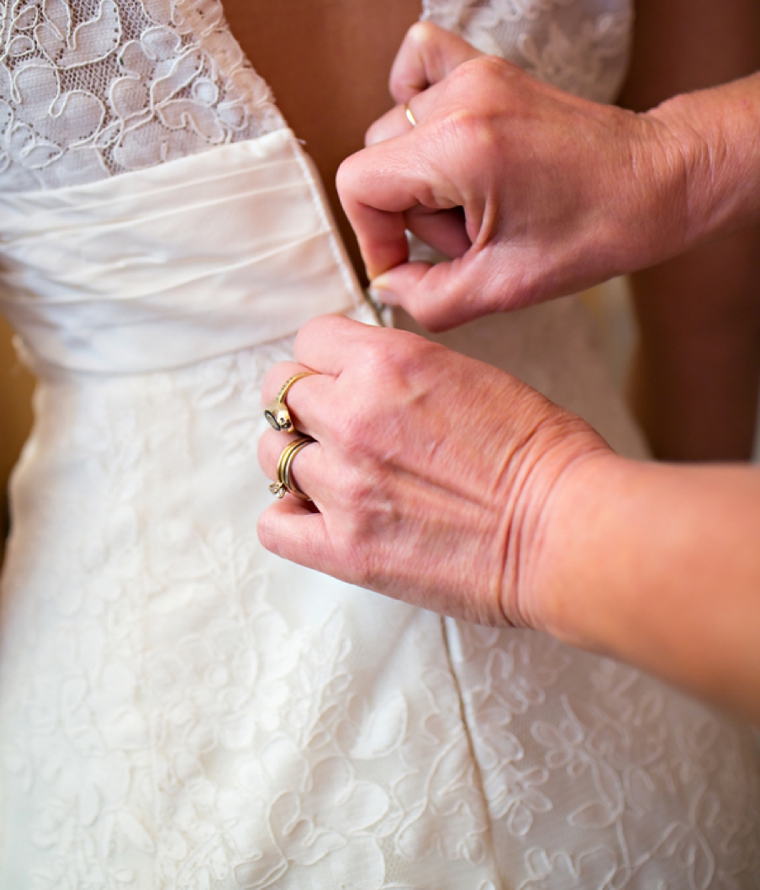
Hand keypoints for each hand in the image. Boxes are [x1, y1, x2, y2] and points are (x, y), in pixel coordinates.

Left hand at [258, 315, 605, 627]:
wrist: (566, 530)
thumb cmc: (543, 454)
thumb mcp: (471, 376)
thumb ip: (404, 372)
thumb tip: (366, 380)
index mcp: (389, 363)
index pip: (309, 340)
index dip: (324, 358)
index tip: (340, 377)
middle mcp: (354, 415)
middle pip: (280, 392)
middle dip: (306, 405)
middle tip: (337, 426)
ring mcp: (344, 485)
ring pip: (272, 455)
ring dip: (298, 459)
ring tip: (335, 474)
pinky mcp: (345, 549)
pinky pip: (274, 526)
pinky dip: (289, 520)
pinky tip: (319, 517)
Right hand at [337, 22, 696, 330]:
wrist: (659, 180)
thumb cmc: (597, 230)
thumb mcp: (505, 287)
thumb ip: (428, 298)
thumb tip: (388, 284)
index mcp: (460, 147)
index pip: (357, 184)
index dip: (371, 236)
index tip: (407, 265)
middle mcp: (461, 97)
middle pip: (376, 160)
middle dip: (409, 214)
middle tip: (468, 238)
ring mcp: (475, 73)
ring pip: (397, 130)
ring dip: (422, 177)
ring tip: (476, 202)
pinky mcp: (488, 67)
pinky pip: (419, 64)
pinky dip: (416, 102)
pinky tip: (448, 142)